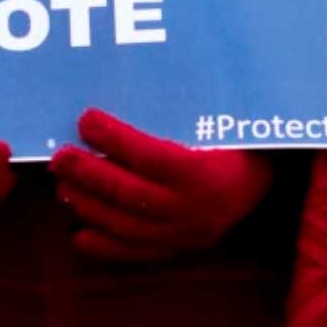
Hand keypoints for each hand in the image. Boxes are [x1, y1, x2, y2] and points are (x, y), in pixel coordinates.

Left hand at [49, 109, 275, 263]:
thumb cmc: (240, 140)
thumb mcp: (224, 120)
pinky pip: (136, 254)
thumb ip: (185, 105)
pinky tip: (78, 235)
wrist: (266, 183)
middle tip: (60, 157)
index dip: (114, 139)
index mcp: (209, 175)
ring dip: (89, 207)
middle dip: (88, 174)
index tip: (86, 119)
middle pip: (130, 194)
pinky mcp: (179, 250)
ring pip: (127, 226)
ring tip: (63, 186)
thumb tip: (140, 71)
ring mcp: (186, 236)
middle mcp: (196, 212)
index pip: (151, 157)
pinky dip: (105, 248)